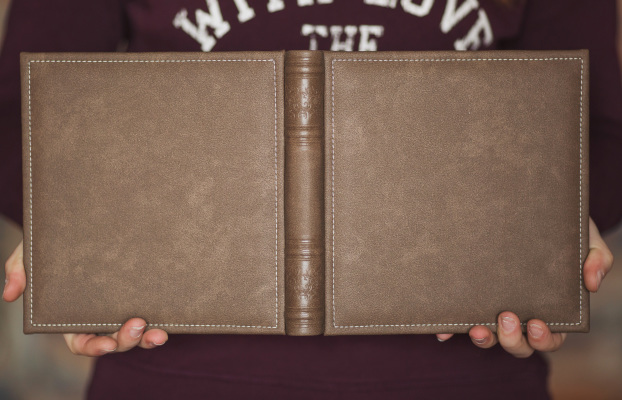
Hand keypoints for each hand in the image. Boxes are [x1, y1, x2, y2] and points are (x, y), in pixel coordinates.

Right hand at [3, 240, 167, 355]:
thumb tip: (9, 295)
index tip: (104, 344)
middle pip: (115, 341)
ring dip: (149, 338)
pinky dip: (165, 319)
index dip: (94, 347)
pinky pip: (157, 312)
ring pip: (139, 333)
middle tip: (137, 326)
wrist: (88, 216)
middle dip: (126, 341)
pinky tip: (172, 319)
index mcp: (74, 315)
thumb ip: (20, 269)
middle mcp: (102, 315)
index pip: (83, 341)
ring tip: (160, 332)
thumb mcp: (33, 250)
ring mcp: (126, 305)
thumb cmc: (56, 239)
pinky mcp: (146, 292)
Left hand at [436, 217, 613, 356]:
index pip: (550, 337)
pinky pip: (458, 320)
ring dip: (483, 339)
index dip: (544, 339)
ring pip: (489, 338)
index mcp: (549, 308)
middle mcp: (520, 314)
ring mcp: (492, 307)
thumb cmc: (559, 227)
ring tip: (478, 328)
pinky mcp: (470, 296)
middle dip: (513, 340)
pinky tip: (442, 331)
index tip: (537, 325)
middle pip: (518, 344)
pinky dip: (450, 330)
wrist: (528, 204)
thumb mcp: (585, 238)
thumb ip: (597, 258)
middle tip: (507, 318)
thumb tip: (592, 282)